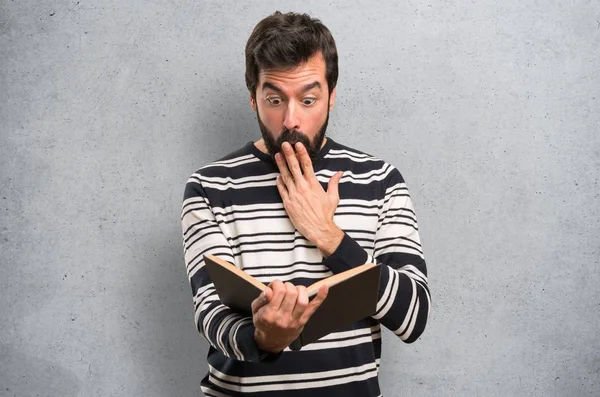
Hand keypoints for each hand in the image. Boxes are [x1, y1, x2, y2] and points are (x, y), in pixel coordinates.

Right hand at [251, 280, 327, 352]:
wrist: (271, 341)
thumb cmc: (264, 323)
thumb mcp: (255, 311)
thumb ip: (260, 300)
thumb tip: (268, 290)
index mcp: (269, 315)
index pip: (278, 291)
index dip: (276, 283)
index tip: (274, 286)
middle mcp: (283, 318)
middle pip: (291, 293)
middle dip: (287, 285)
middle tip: (283, 288)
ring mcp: (295, 320)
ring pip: (302, 299)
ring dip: (299, 289)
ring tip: (293, 290)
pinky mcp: (303, 321)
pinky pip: (313, 307)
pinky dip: (320, 296)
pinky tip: (324, 287)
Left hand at [275, 141, 343, 255]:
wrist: (319, 229)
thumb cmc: (326, 214)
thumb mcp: (333, 197)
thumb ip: (334, 183)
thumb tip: (339, 173)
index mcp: (313, 184)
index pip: (306, 164)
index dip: (301, 153)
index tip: (298, 144)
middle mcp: (302, 187)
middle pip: (294, 167)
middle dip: (289, 154)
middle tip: (284, 144)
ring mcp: (294, 194)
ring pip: (286, 176)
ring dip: (281, 165)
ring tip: (277, 155)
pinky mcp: (288, 203)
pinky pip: (281, 189)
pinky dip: (279, 181)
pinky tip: (278, 176)